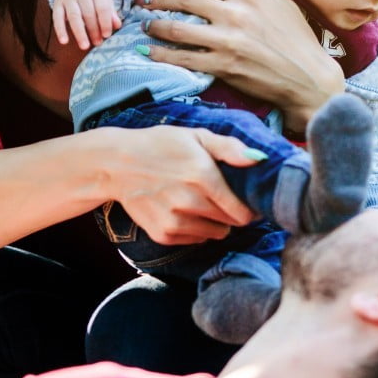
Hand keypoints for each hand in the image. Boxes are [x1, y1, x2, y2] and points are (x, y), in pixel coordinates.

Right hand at [53, 0, 120, 49]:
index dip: (105, 22)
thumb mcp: (105, 0)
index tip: (107, 35)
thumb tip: (117, 25)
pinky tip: (64, 41)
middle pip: (88, 14)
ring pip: (74, 17)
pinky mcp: (57, 4)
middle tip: (97, 43)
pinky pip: (57, 18)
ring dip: (80, 33)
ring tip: (85, 46)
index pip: (102, 8)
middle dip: (94, 30)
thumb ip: (111, 13)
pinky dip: (60, 30)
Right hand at [99, 125, 260, 244]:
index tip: (248, 200)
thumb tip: (260, 159)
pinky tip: (184, 210)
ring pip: (216, 233)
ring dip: (216, 222)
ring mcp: (175, 221)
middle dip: (233, 213)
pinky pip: (196, 240)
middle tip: (221, 197)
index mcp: (203, 176)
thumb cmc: (160, 146)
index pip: (243, 212)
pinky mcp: (163, 234)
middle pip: (232, 223)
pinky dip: (197, 229)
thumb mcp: (196, 137)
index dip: (250, 209)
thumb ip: (230, 148)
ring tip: (201, 202)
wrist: (116, 165)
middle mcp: (190, 202)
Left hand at [137, 0, 345, 130]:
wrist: (308, 78)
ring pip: (178, 28)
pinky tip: (148, 51)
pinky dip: (161, 54)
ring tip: (144, 24)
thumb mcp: (281, 3)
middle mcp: (234, 14)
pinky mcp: (223, 67)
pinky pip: (183, 59)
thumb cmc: (298, 40)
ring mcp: (227, 41)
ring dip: (155, 25)